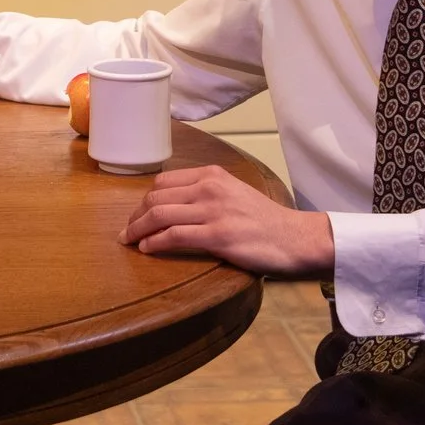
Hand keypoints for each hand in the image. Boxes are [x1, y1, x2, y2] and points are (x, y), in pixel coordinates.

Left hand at [118, 165, 333, 274]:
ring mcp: (212, 210)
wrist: (296, 237)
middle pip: (155, 198)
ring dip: (137, 230)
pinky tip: (147, 249)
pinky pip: (173, 236)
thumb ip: (205, 194)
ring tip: (130, 241)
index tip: (138, 215)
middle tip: (128, 232)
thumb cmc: (265, 220)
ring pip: (159, 215)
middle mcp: (209, 187)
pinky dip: (154, 242)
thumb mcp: (233, 193)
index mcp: (211, 175)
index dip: (144, 201)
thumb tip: (174, 206)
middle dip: (135, 216)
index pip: (163, 183)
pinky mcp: (217, 235)